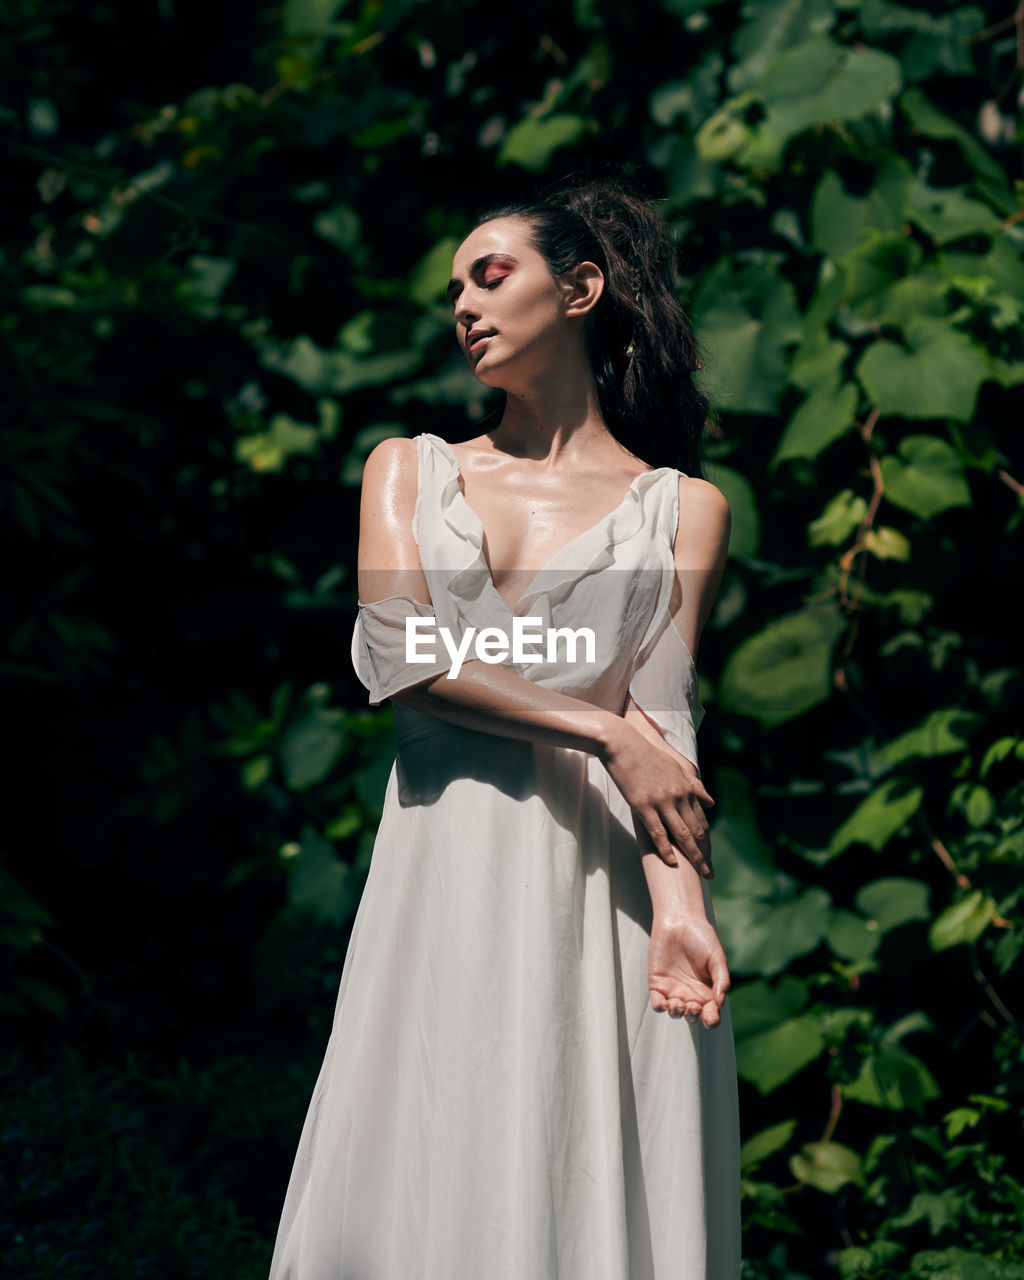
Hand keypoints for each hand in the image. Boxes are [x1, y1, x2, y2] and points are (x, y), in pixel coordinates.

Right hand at [600, 720, 714, 874]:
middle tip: (710, 873)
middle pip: (696, 831)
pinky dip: (666, 849)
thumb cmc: (647, 756)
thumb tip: (712, 802)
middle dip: (705, 853)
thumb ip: (695, 786)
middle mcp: (678, 796)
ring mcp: (661, 801)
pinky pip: (658, 832)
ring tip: (700, 873)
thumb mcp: (676, 768)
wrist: (623, 746)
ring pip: (682, 834)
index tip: (711, 856)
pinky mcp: (643, 806)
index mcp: (686, 788)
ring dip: (694, 856)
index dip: (707, 841)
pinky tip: (672, 862)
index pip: (702, 820)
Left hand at [648, 914, 729, 1027]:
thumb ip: (722, 980)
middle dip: (694, 1016)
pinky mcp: (658, 984)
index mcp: (708, 991)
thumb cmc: (702, 937)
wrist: (679, 921)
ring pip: (675, 1013)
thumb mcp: (717, 957)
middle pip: (693, 1017)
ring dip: (677, 1014)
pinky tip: (666, 1002)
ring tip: (679, 1004)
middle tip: (693, 1005)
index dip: (712, 1020)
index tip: (711, 1017)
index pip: (711, 1014)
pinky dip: (661, 1007)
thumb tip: (720, 1003)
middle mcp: (692, 994)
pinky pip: (658, 1004)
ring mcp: (674, 990)